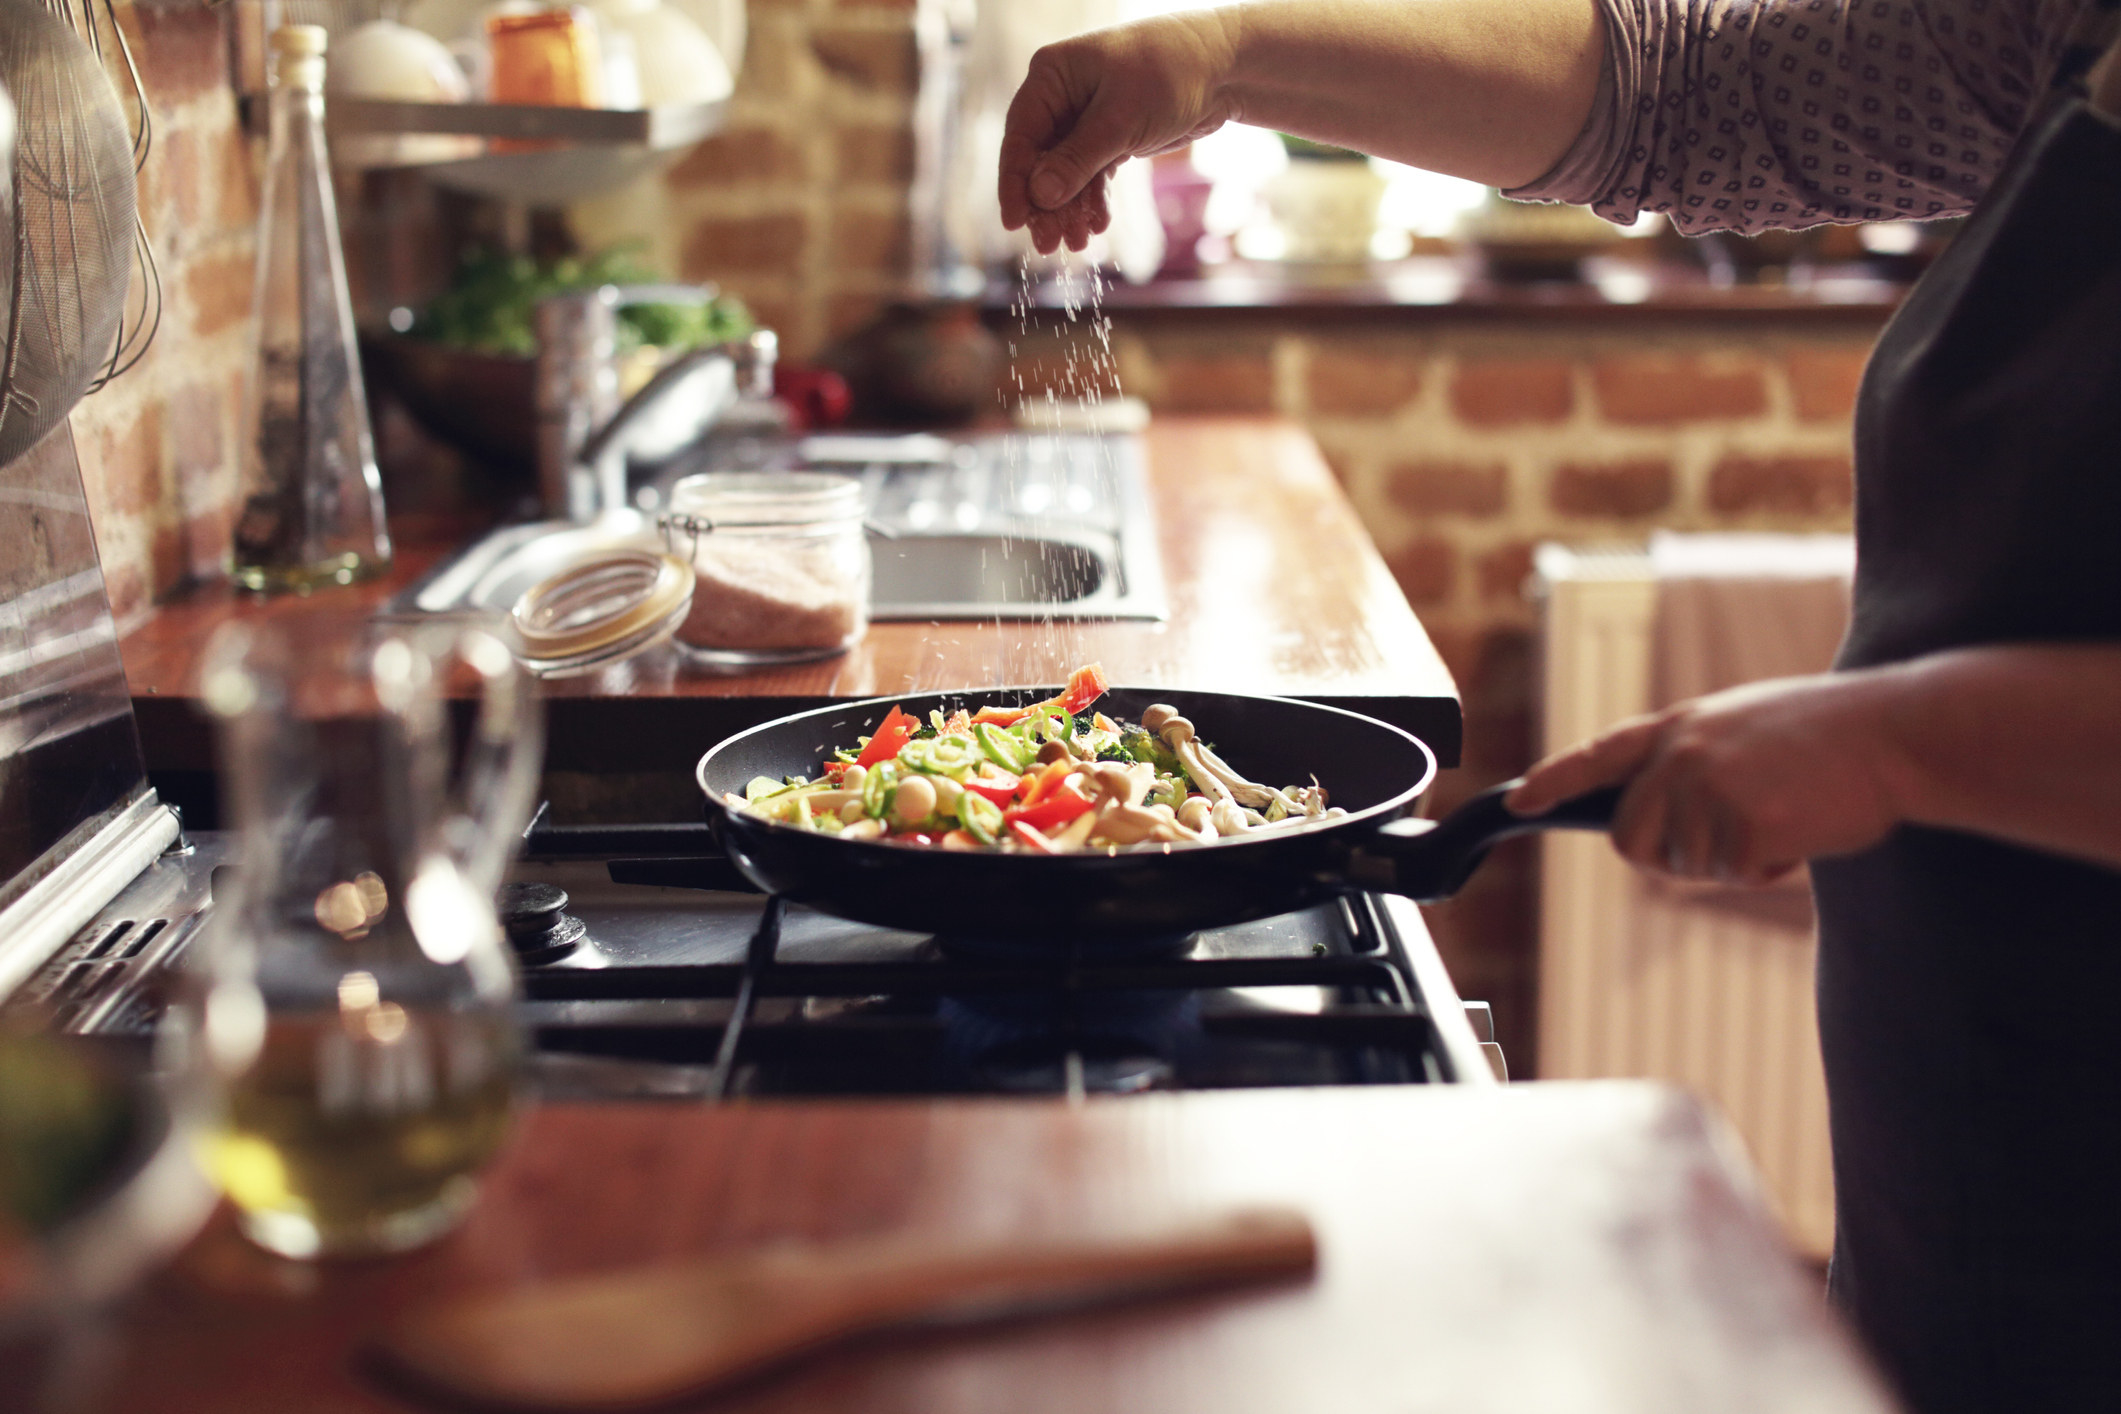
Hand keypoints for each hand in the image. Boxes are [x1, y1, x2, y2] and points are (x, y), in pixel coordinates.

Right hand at [999, 13, 1239, 254]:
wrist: (1224, 67)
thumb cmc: (1171, 72)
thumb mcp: (1120, 118)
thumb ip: (1078, 159)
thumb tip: (1039, 195)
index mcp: (1052, 76)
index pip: (1021, 136)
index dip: (1015, 183)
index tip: (1014, 223)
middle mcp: (1062, 95)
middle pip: (1040, 159)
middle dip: (1046, 205)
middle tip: (1049, 245)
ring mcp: (1085, 117)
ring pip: (1065, 172)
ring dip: (1070, 209)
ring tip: (1078, 243)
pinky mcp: (1110, 136)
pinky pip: (1091, 174)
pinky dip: (1094, 199)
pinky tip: (1098, 224)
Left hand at [1505, 672, 1912, 884]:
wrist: (1896, 733)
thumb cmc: (1832, 735)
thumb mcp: (1746, 726)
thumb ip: (1694, 761)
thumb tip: (1660, 816)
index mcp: (1681, 726)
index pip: (1599, 756)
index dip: (1553, 783)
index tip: (1518, 804)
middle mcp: (1681, 755)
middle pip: (1632, 840)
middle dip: (1671, 856)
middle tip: (1735, 835)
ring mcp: (1708, 789)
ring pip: (1688, 866)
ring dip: (1735, 859)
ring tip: (1785, 810)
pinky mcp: (1742, 825)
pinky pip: (1737, 875)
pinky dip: (1772, 868)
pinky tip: (1804, 828)